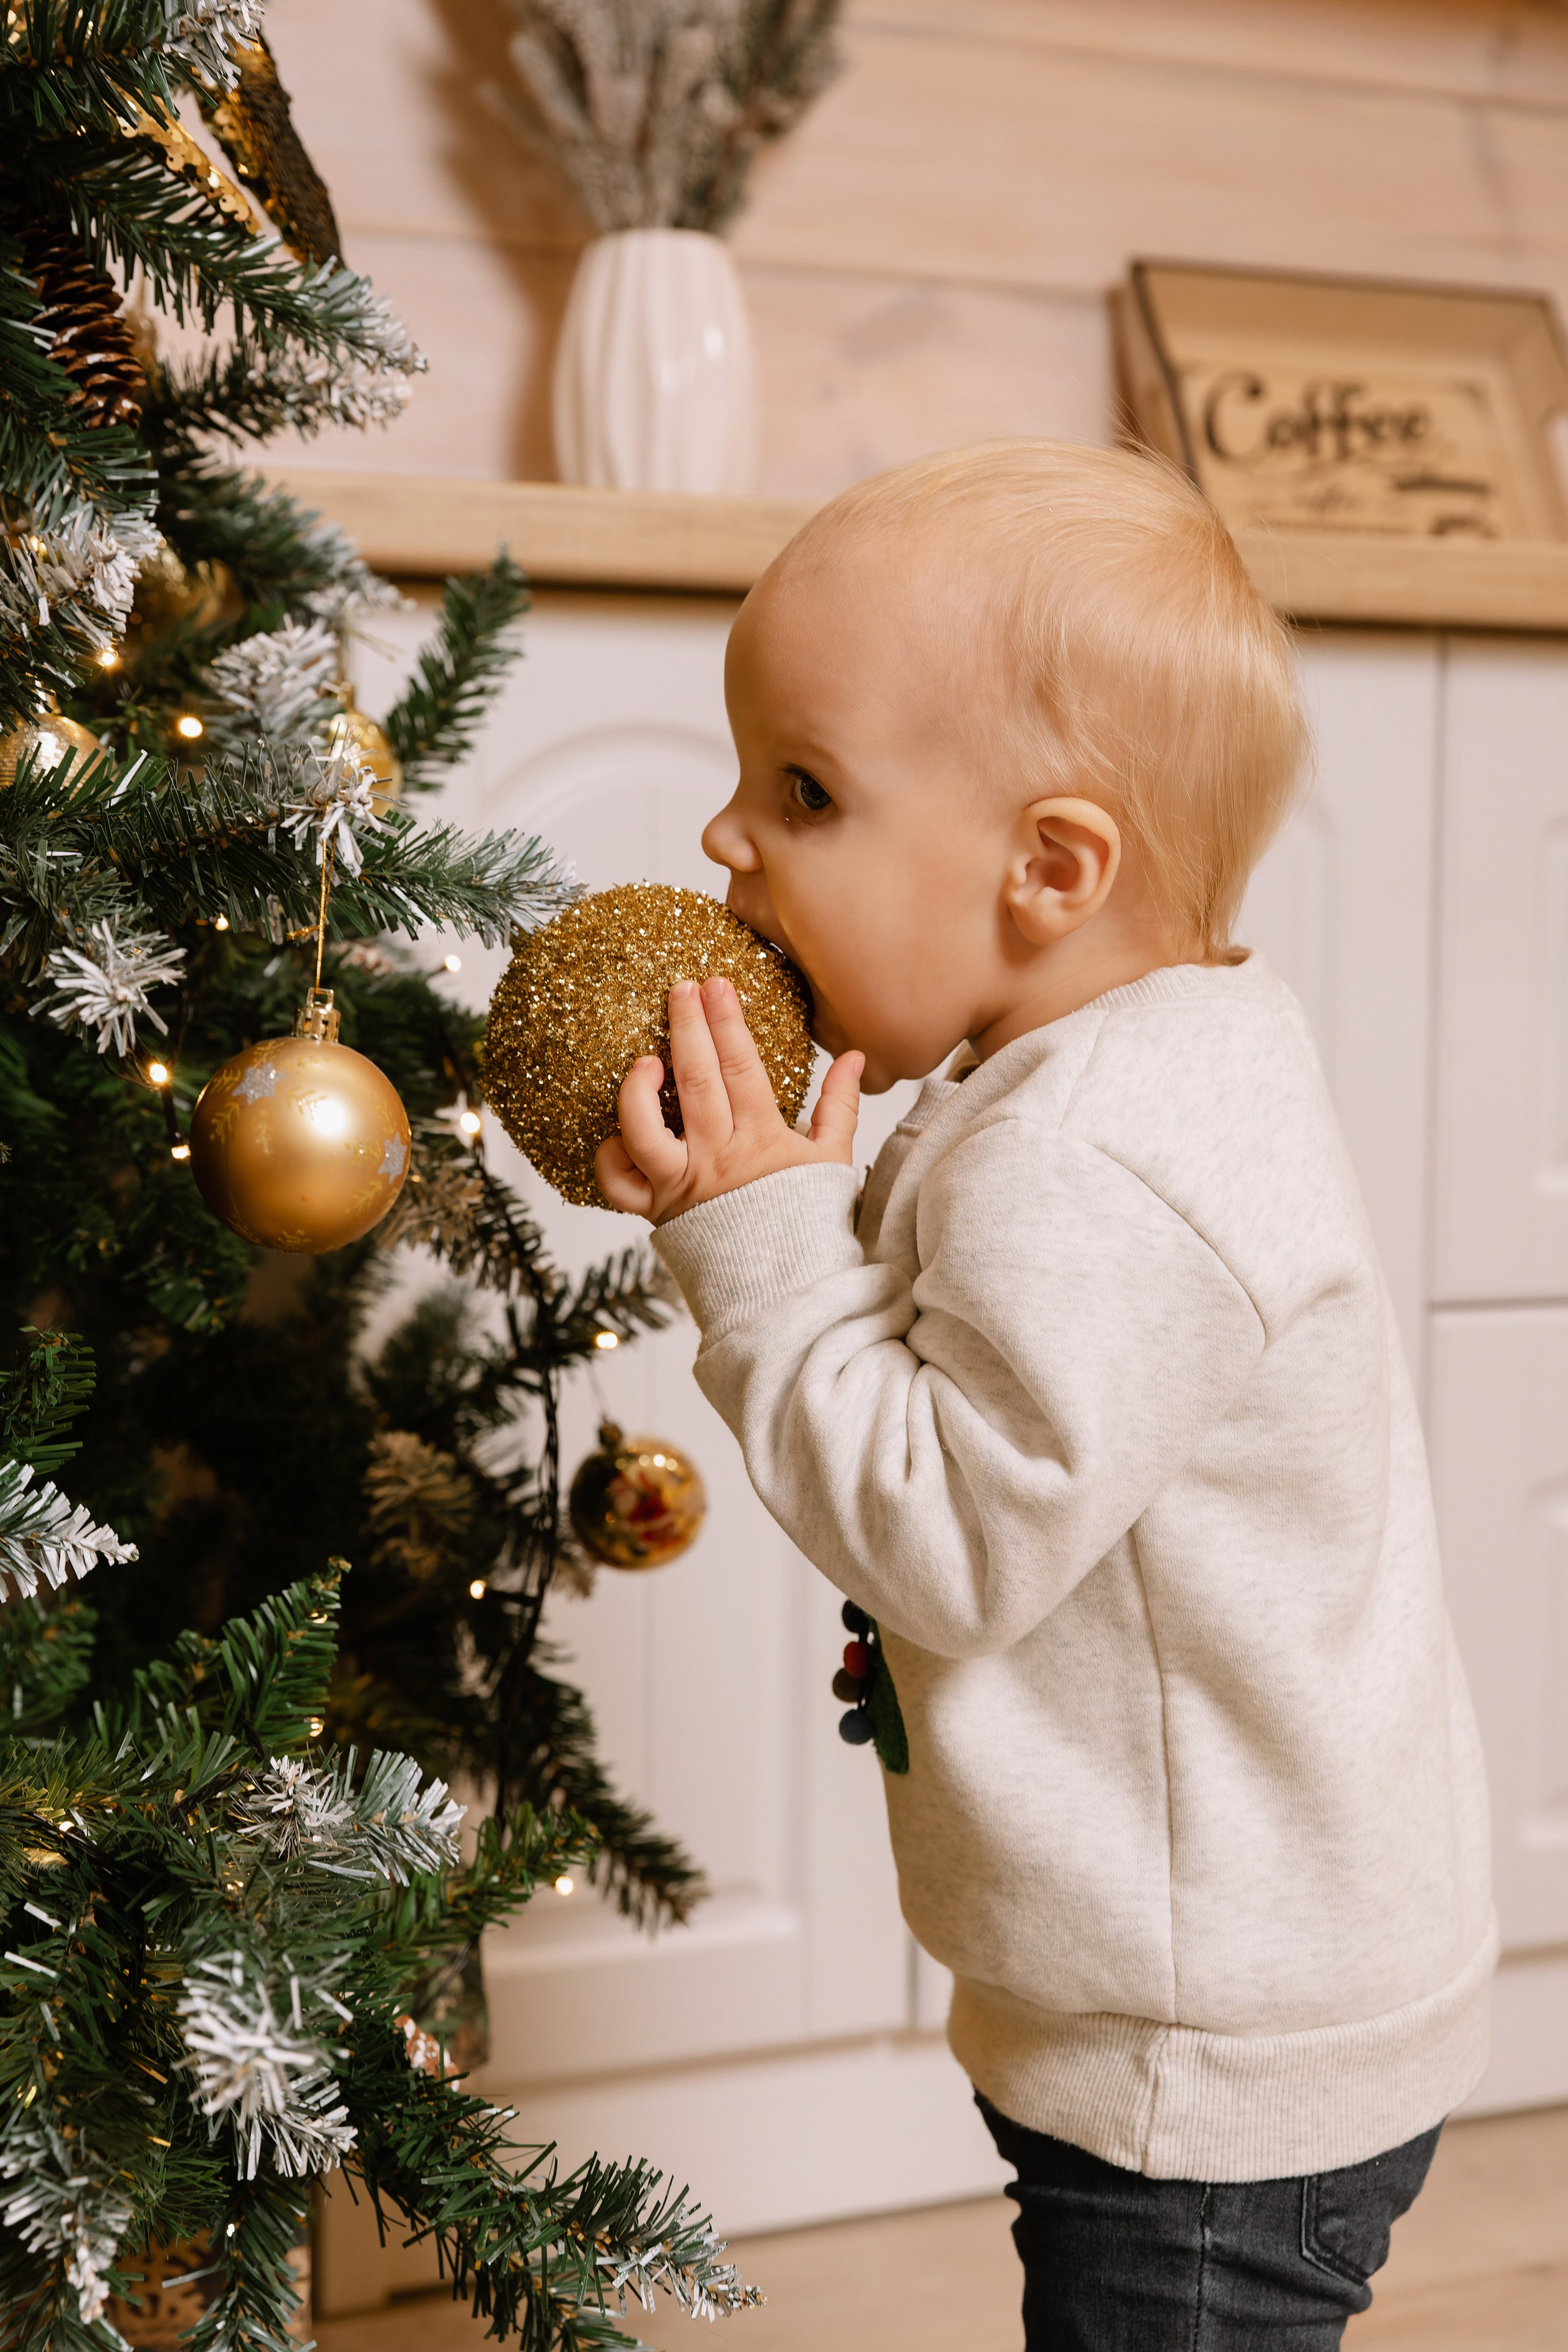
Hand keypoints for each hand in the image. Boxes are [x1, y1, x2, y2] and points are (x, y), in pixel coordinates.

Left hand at [595, 975, 861, 1222]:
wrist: (787, 1287)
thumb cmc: (808, 1219)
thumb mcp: (832, 1159)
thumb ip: (841, 1105)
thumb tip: (852, 1055)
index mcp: (761, 1141)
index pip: (741, 1068)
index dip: (727, 1022)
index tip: (717, 985)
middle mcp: (716, 1159)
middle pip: (696, 1082)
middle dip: (686, 1027)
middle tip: (680, 987)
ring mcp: (682, 1185)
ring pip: (644, 1130)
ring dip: (639, 1089)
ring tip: (646, 1059)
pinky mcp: (656, 1211)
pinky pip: (619, 1184)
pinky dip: (611, 1156)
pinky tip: (621, 1129)